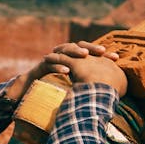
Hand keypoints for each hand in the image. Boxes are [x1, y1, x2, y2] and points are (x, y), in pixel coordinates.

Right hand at [6, 41, 126, 99]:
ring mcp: (51, 62)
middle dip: (91, 48)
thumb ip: (89, 88)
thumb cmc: (54, 93)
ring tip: (85, 56)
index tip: (117, 58)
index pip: (89, 54)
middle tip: (103, 51)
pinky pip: (49, 66)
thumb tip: (112, 93)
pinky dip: (58, 68)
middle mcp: (63, 59)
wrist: (27, 95)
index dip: (103, 55)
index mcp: (73, 62)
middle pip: (78, 47)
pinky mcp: (39, 69)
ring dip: (74, 53)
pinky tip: (66, 72)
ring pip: (63, 52)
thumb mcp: (75, 91)